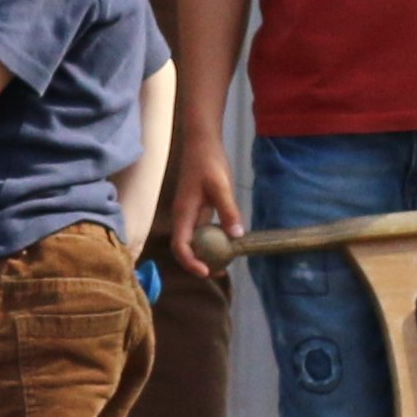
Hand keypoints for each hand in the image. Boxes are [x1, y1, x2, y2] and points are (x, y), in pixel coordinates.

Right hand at [166, 137, 245, 279]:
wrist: (202, 144)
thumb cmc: (208, 163)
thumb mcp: (221, 187)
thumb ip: (228, 211)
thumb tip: (236, 237)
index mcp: (183, 213)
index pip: (180, 245)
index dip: (190, 262)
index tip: (206, 271)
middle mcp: (183, 217)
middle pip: (184, 248)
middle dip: (198, 263)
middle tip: (220, 272)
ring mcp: (189, 214)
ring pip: (193, 241)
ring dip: (206, 254)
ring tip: (225, 262)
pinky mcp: (198, 209)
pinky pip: (201, 231)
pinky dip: (211, 241)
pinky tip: (227, 242)